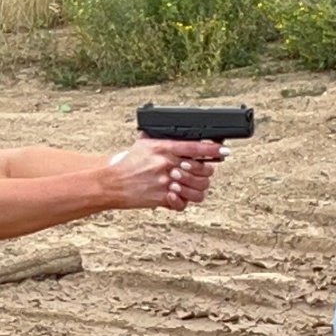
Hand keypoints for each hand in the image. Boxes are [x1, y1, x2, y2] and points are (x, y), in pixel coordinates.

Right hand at [110, 136, 225, 210]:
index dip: (213, 149)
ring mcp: (166, 182)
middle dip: (207, 171)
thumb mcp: (143, 145)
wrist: (111, 182)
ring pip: (198, 188)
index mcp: (164, 148)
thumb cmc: (127, 162)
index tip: (225, 150)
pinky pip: (184, 202)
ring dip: (197, 187)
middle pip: (203, 170)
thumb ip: (161, 140)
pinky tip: (179, 195)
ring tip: (190, 184)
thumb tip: (177, 133)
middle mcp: (167, 164)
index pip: (195, 147)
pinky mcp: (163, 197)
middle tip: (204, 170)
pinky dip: (184, 200)